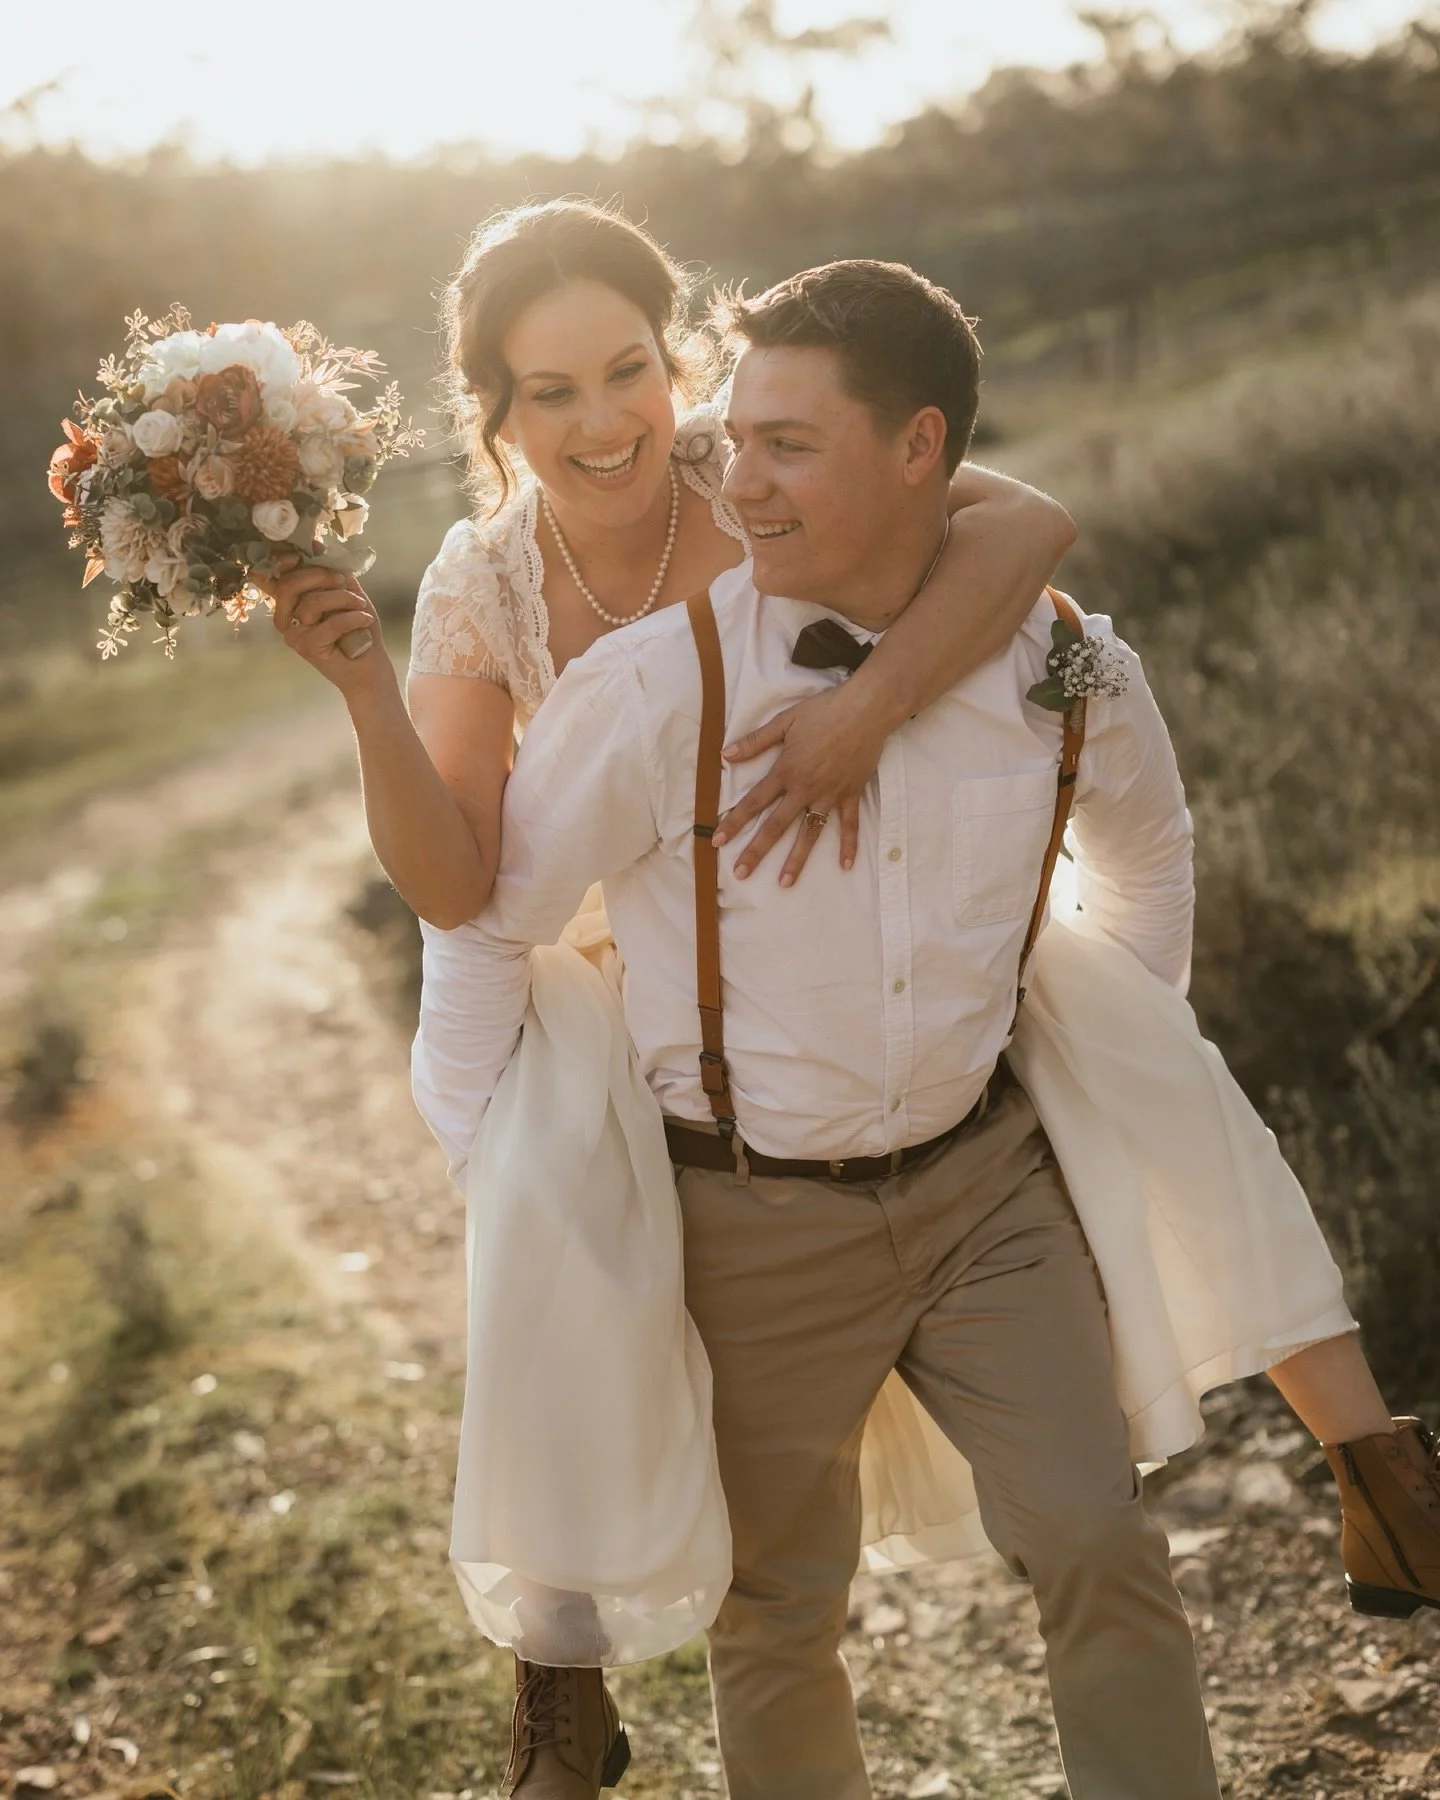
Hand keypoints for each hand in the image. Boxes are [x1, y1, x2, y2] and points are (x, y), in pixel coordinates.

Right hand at [260, 558, 393, 700]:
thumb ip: (332, 572)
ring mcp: (294, 635)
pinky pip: (329, 624)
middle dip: (319, 575)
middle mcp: (286, 618)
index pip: (275, 578)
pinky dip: (353, 618)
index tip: (301, 552)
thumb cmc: (358, 630)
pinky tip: (365, 620)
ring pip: (312, 603)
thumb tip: (317, 544)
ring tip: (361, 606)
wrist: (370, 667)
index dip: (281, 561)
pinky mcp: (306, 648)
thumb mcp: (347, 594)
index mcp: (292, 603)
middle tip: (344, 581)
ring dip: (343, 599)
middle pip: (289, 585)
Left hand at [713, 683, 886, 884]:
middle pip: (776, 825)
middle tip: (741, 874)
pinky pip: (848, 824)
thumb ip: (756, 741)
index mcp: (786, 771)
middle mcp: (804, 789)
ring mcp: (829, 795)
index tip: (718, 841)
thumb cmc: (824, 711)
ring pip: (810, 833)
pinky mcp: (851, 794)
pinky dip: (848, 845)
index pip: (753, 802)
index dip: (734, 822)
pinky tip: (844, 866)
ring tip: (784, 883)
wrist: (866, 709)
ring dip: (796, 859)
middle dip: (756, 851)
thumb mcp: (785, 721)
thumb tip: (726, 754)